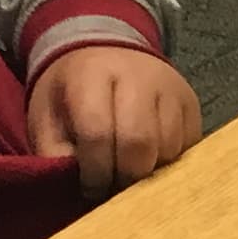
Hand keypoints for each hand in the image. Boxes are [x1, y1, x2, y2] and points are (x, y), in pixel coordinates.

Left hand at [25, 44, 202, 193]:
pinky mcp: (191, 102)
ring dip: (149, 173)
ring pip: (168, 148)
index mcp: (92, 73)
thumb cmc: (70, 90)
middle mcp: (138, 75)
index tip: (90, 188)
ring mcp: (171, 87)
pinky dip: (168, 164)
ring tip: (129, 174)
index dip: (95, 171)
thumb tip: (75, 186)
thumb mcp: (46, 114)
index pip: (99, 133)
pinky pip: (188, 147)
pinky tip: (148, 162)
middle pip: (140, 143)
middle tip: (113, 189)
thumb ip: (55, 150)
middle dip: (125, 177)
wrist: (105, 49)